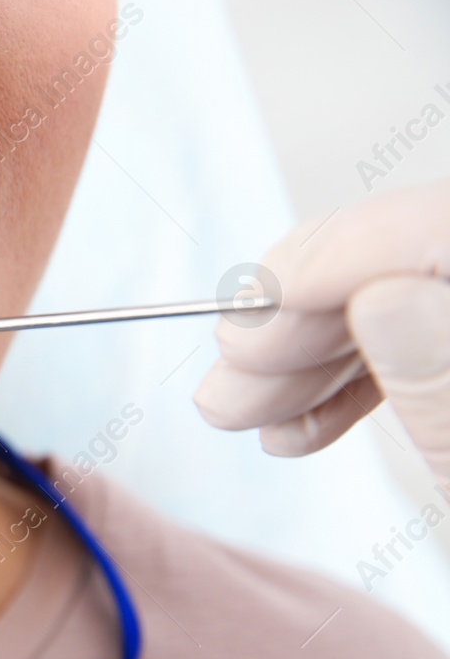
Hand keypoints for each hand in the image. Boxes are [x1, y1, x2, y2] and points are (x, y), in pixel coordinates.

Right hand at [193, 178, 449, 484]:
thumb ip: (448, 380)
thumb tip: (381, 291)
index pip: (448, 228)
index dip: (345, 254)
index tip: (252, 311)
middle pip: (420, 257)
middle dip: (308, 316)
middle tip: (231, 376)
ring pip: (408, 301)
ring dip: (312, 357)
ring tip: (240, 415)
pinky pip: (424, 345)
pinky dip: (355, 384)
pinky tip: (296, 430)